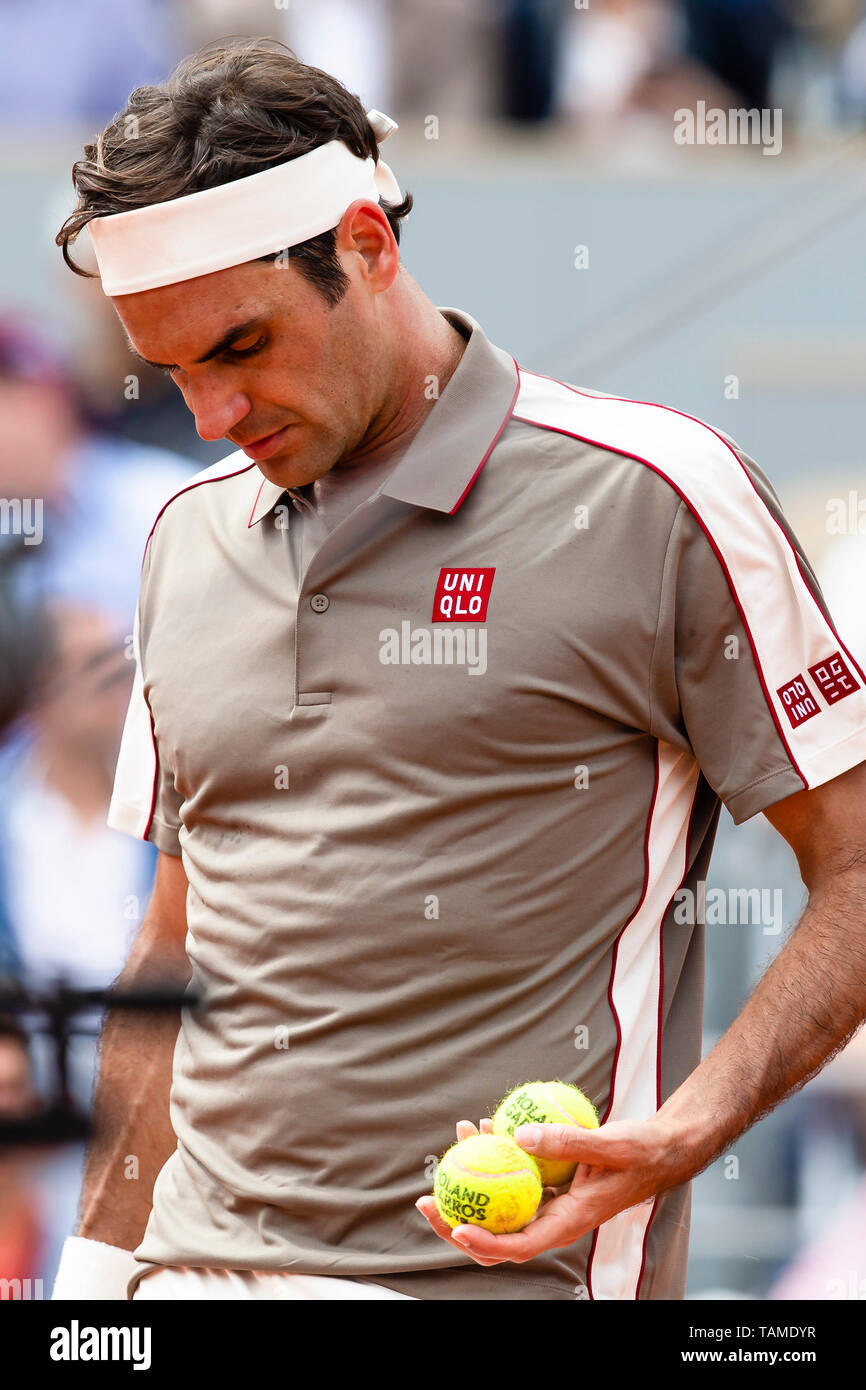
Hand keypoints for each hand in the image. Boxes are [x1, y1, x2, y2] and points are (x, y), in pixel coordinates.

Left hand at [415, 1114, 685, 1265]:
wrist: (660, 1149)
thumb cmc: (640, 1152)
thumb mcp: (608, 1145)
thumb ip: (567, 1142)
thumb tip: (519, 1134)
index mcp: (567, 1224)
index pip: (518, 1247)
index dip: (484, 1243)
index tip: (456, 1226)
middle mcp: (552, 1220)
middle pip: (496, 1237)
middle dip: (456, 1223)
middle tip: (425, 1199)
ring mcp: (548, 1205)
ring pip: (500, 1206)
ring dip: (472, 1180)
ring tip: (456, 1136)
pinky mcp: (547, 1186)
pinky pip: (513, 1178)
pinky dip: (496, 1157)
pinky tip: (485, 1124)